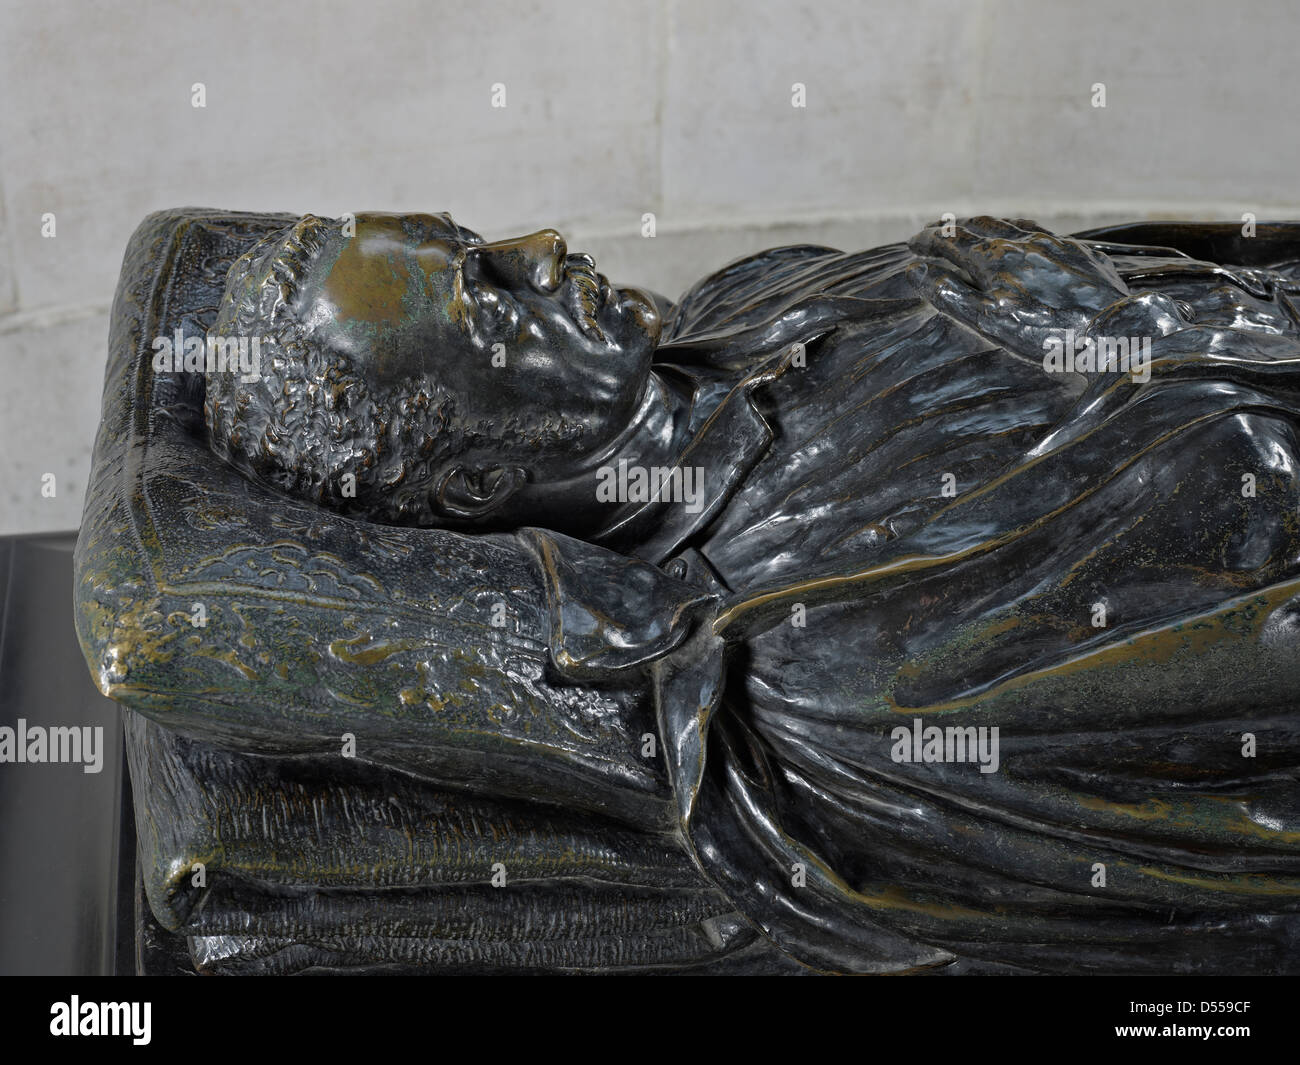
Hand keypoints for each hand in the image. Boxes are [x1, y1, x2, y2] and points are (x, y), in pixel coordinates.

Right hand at [905, 216, 1131, 356]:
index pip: (953, 240)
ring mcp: (1054, 244)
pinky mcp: (1079, 253)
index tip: (913, 244)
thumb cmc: (1047, 334)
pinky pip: (1040, 232)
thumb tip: (917, 269)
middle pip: (980, 225)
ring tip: (969, 230)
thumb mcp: (988, 321)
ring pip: (1010, 224)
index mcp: (995, 258)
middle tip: (934, 233)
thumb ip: (950, 294)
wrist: (1115, 333)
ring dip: (983, 225)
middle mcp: (1023, 242)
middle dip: (952, 228)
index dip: (929, 240)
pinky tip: (1019, 238)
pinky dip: (1015, 230)